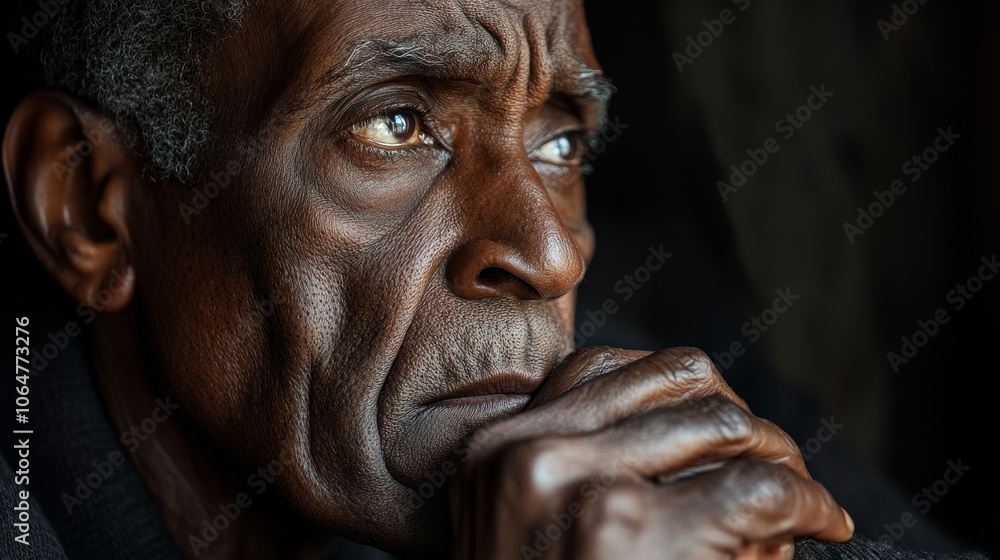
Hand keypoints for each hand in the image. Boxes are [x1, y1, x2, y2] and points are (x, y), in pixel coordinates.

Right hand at [448, 347, 853, 558]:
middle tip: (778, 459)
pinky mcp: (629, 532)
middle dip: (740, 414)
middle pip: (671, 377)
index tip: (721, 422)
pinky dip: (808, 501)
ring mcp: (578, 491)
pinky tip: (823, 524)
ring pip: (722, 419)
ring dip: (779, 450)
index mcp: (495, 449)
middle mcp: (526, 453)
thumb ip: (581, 464)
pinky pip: (757, 487)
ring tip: (799, 490)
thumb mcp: (524, 531)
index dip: (679, 388)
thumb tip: (696, 412)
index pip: (601, 365)